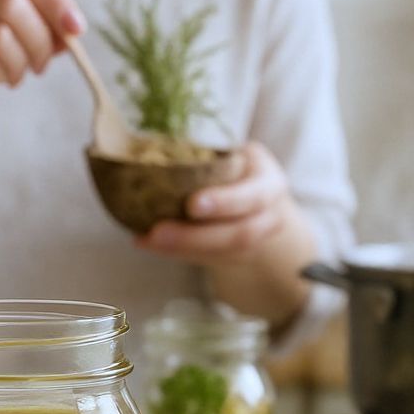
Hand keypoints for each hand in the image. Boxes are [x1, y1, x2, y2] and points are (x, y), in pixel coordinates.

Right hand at [0, 0, 84, 127]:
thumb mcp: (15, 29)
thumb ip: (43, 19)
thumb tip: (73, 26)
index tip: (76, 28)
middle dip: (40, 35)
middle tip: (44, 61)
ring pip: (0, 31)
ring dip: (25, 59)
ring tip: (22, 72)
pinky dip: (7, 73)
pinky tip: (4, 79)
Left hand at [136, 143, 295, 260]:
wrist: (251, 196)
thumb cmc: (232, 166)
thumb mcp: (227, 153)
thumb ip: (200, 158)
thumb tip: (143, 161)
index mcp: (269, 182)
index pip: (253, 197)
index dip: (224, 203)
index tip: (191, 205)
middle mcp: (270, 215)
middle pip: (241, 235)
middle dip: (195, 237)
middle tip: (156, 232)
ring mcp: (256, 243)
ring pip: (224, 255)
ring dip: (181, 249)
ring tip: (147, 240)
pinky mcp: (237, 258)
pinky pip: (207, 260)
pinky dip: (176, 252)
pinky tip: (148, 243)